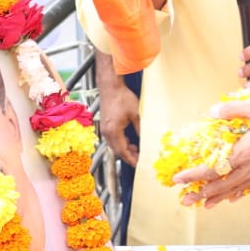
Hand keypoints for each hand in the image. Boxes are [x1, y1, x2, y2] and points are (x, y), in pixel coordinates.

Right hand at [95, 53, 140, 167]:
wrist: (110, 87)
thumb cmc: (121, 97)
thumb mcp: (135, 114)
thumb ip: (140, 128)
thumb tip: (145, 138)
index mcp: (113, 131)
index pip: (122, 151)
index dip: (131, 158)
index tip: (138, 164)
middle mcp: (106, 132)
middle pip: (117, 150)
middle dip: (128, 156)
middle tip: (138, 159)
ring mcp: (104, 129)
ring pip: (114, 145)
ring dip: (124, 149)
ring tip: (135, 149)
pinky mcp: (105, 125)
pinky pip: (112, 139)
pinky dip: (120, 142)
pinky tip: (128, 140)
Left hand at [175, 97, 249, 205]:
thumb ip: (234, 109)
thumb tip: (212, 111)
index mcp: (244, 152)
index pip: (211, 169)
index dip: (193, 175)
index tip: (178, 179)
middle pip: (219, 186)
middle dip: (200, 193)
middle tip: (184, 199)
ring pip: (234, 190)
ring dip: (216, 198)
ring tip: (203, 204)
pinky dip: (237, 194)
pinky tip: (232, 198)